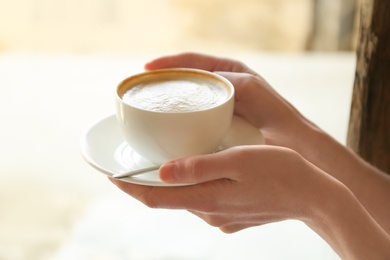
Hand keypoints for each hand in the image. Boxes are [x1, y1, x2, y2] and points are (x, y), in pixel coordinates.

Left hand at [111, 145, 335, 232]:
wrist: (314, 197)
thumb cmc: (280, 172)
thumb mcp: (238, 161)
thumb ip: (198, 168)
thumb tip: (162, 172)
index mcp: (207, 198)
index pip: (154, 197)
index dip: (129, 186)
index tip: (110, 173)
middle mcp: (209, 212)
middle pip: (166, 199)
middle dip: (146, 183)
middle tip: (134, 162)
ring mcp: (221, 216)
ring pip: (185, 199)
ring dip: (171, 184)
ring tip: (163, 162)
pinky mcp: (232, 215)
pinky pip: (203, 201)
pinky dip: (192, 187)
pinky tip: (199, 172)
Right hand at [145, 53, 314, 148]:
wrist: (295, 143)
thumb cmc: (277, 116)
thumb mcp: (249, 91)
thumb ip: (227, 82)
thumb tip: (198, 80)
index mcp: (231, 72)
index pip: (192, 61)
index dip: (168, 63)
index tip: (147, 70)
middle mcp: (225, 84)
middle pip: (187, 77)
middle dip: (165, 80)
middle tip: (142, 89)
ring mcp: (222, 103)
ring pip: (190, 96)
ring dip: (171, 98)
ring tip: (150, 105)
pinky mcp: (222, 120)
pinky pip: (196, 113)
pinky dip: (182, 115)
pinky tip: (170, 125)